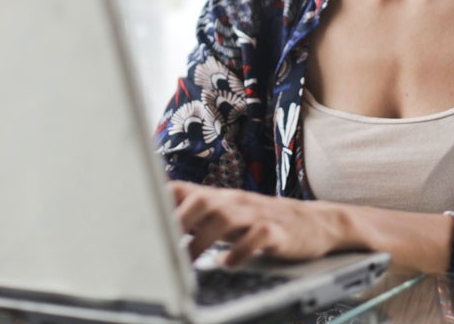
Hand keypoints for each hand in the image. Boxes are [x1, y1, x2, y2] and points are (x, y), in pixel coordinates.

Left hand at [171, 181, 348, 266]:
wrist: (314, 222)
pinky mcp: (278, 232)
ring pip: (225, 217)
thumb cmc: (263, 221)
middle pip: (202, 200)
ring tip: (189, 262)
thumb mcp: (230, 215)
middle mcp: (236, 201)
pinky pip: (258, 236)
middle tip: (163, 247)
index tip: (139, 217)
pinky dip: (241, 250)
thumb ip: (199, 216)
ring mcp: (258, 215)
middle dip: (179, 222)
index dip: (161, 201)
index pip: (185, 189)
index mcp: (221, 198)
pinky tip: (229, 263)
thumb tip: (159, 223)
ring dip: (203, 239)